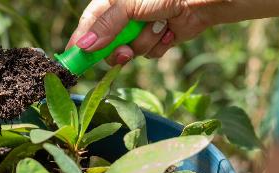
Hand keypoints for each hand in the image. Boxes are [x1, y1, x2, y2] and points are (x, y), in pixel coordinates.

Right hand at [66, 0, 223, 64]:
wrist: (205, 0)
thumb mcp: (131, 5)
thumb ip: (107, 24)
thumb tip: (84, 46)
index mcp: (113, 1)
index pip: (90, 23)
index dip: (81, 42)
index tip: (73, 59)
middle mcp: (125, 15)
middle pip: (108, 44)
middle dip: (119, 50)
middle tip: (126, 53)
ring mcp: (141, 28)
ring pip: (131, 51)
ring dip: (146, 43)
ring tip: (160, 26)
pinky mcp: (158, 39)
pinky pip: (149, 54)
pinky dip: (159, 46)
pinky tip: (169, 31)